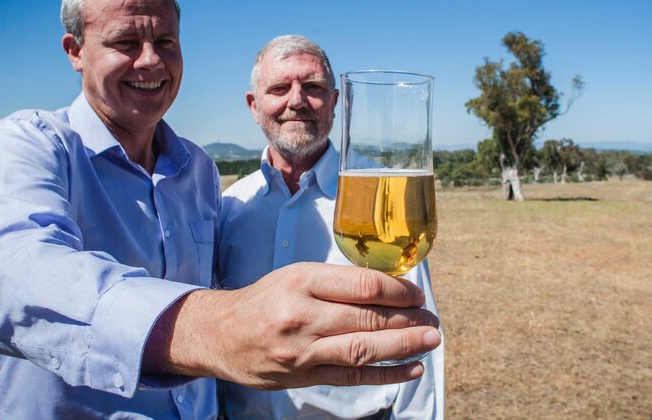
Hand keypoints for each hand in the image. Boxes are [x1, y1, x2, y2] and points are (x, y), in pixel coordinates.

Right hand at [145, 262, 440, 388]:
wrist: (219, 335)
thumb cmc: (263, 300)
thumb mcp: (294, 276)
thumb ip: (335, 283)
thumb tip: (387, 290)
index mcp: (301, 281)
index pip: (361, 285)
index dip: (396, 291)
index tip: (417, 294)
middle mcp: (302, 315)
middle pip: (366, 318)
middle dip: (407, 319)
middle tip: (433, 320)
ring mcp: (302, 350)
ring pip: (362, 349)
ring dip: (403, 346)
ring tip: (430, 341)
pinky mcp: (303, 376)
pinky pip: (350, 377)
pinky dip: (384, 374)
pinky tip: (410, 369)